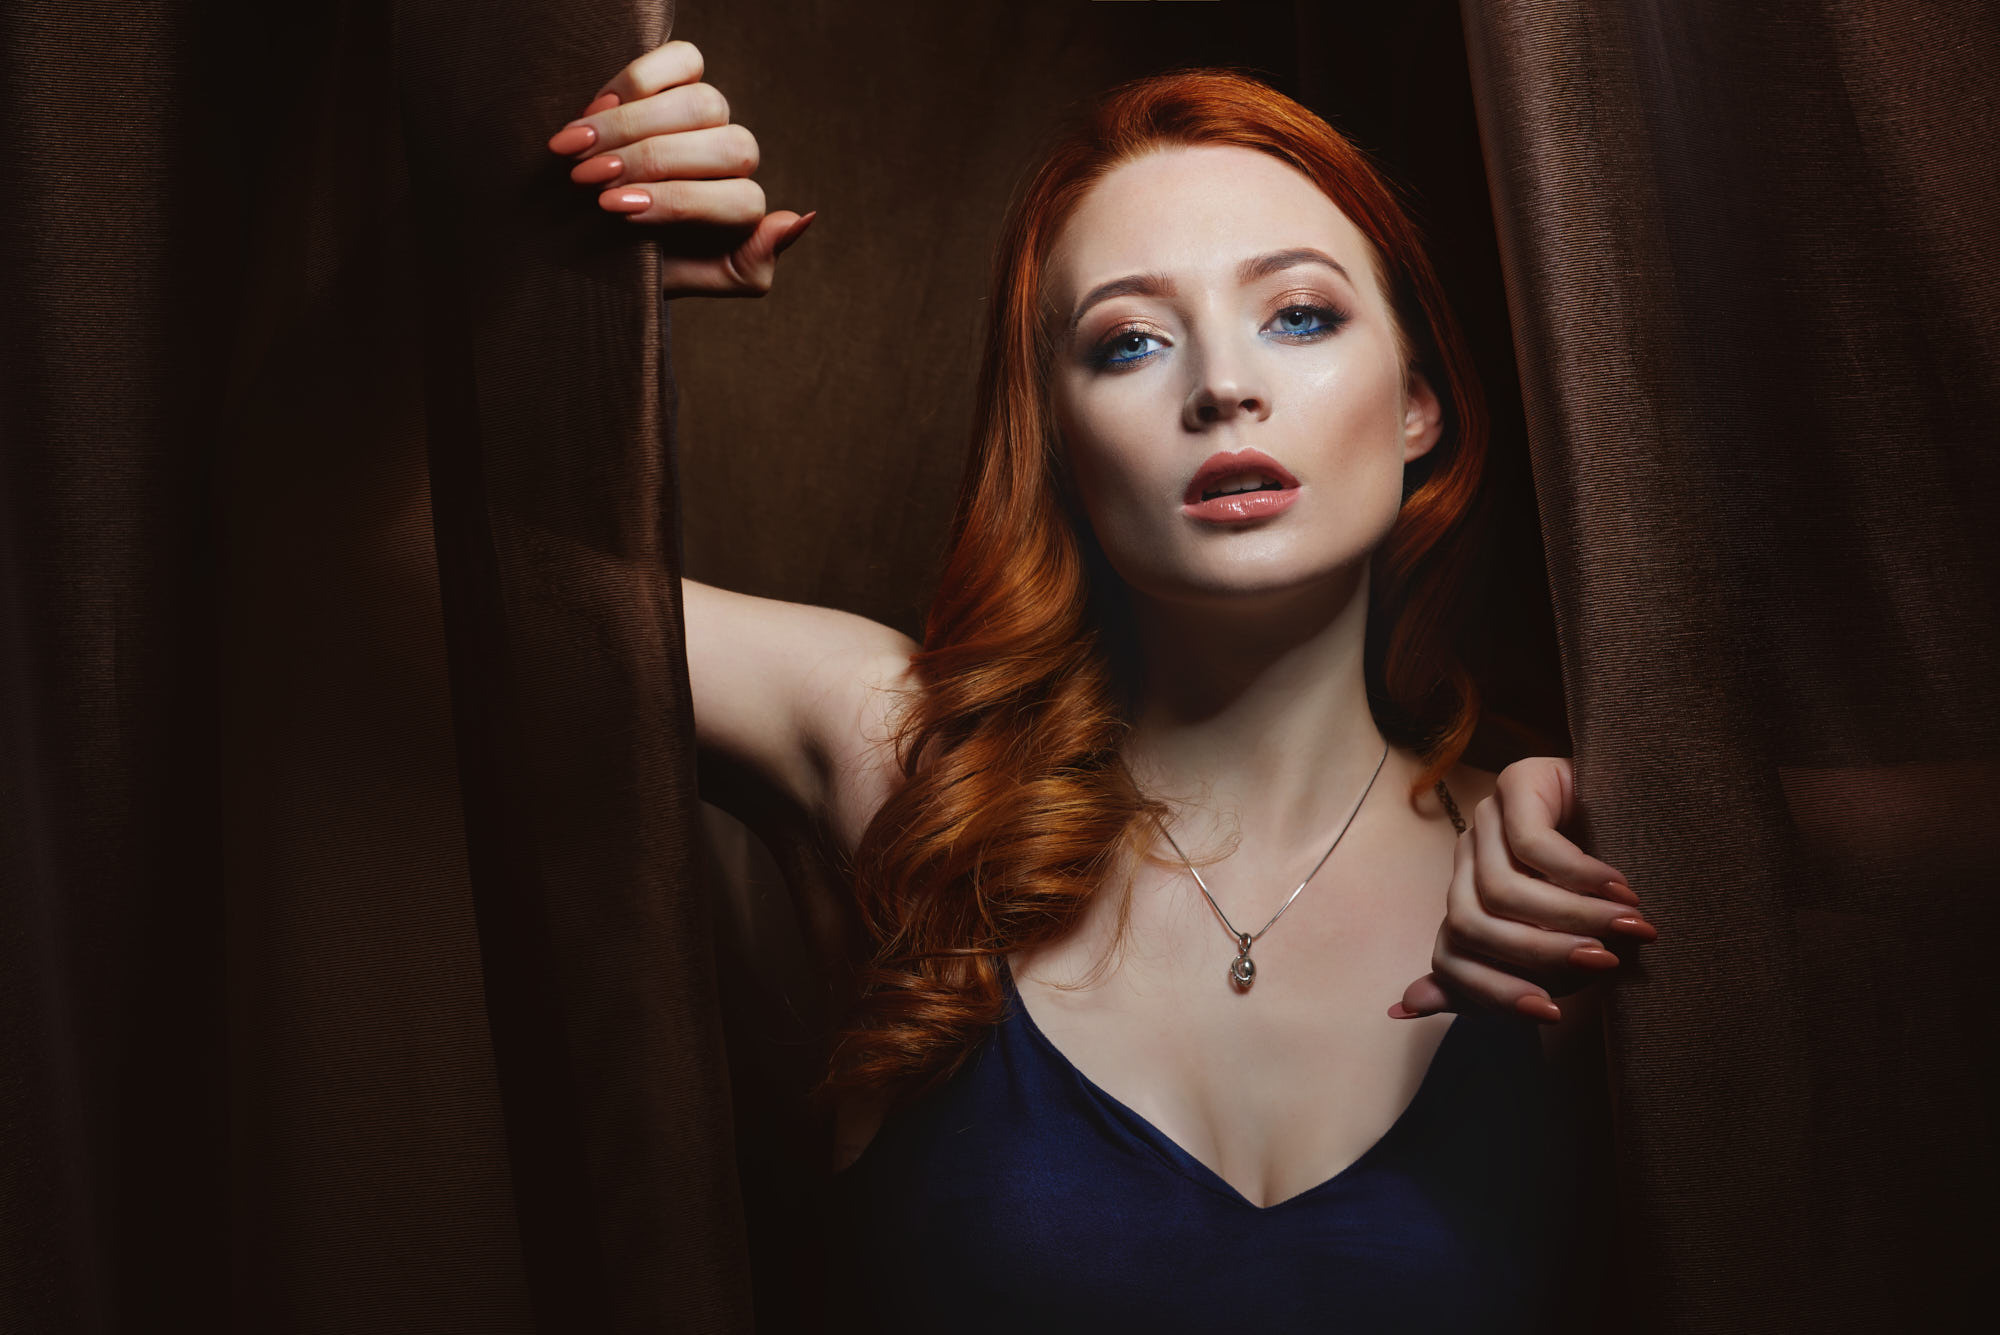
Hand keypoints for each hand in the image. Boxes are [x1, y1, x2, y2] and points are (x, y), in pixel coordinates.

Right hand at [546, 39, 815, 297]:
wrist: (596, 240)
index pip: (742, 199)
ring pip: (703, 103)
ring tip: (579, 150)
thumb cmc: (648, 262)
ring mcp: (712, 116)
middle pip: (725, 146)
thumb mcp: (699, 278)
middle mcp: (735, 159)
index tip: (616, 210)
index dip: (677, 202)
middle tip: (588, 180)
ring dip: (633, 125)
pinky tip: (598, 109)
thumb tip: (799, 217)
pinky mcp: (684, 78)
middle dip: (651, 162)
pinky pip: (685, 59)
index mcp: (745, 209)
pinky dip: (639, 80)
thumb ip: (749, 266)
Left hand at [1391, 756, 1657, 1024]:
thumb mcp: (1554, 948)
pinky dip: (1581, 876)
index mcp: (1465, 900)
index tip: (1552, 1014)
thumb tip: (1405, 1008)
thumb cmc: (1597, 898)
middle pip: (1471, 924)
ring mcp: (1487, 817)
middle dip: (1540, 955)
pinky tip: (1621, 891)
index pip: (1449, 957)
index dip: (1493, 992)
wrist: (1644, 818)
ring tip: (1627, 928)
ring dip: (1573, 916)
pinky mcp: (1518, 782)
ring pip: (1501, 889)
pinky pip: (1532, 844)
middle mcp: (1466, 858)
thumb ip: (1498, 979)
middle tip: (1604, 963)